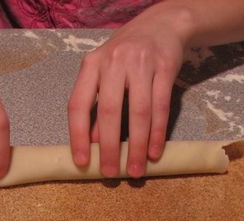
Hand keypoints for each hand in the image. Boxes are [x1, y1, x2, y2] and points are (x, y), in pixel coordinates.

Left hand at [68, 5, 190, 177]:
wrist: (162, 24)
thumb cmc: (127, 56)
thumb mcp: (105, 74)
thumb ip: (98, 107)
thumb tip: (94, 143)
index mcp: (91, 65)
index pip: (78, 105)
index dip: (78, 136)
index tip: (82, 162)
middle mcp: (113, 62)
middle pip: (109, 111)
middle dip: (110, 147)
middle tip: (111, 173)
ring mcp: (140, 64)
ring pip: (138, 112)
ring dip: (137, 146)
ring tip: (136, 170)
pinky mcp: (165, 68)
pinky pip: (161, 107)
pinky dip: (157, 133)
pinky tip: (154, 152)